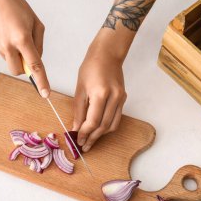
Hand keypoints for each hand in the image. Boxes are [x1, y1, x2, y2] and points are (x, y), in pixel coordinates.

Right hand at [0, 0, 49, 96]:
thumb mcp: (36, 23)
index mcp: (22, 38)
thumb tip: (36, 60)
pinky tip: (7, 35)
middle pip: (18, 71)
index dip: (41, 81)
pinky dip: (8, 50)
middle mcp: (8, 45)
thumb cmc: (16, 6)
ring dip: (16, 57)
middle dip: (24, 68)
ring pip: (10, 63)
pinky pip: (3, 55)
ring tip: (15, 38)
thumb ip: (39, 45)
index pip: (34, 66)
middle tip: (27, 53)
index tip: (45, 93)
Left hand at [73, 30, 126, 151]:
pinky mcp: (124, 98)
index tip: (78, 140)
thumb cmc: (90, 67)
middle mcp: (114, 97)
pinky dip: (107, 126)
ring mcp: (121, 98)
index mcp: (101, 94)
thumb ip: (79, 110)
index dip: (85, 133)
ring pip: (112, 125)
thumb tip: (76, 128)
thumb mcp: (80, 89)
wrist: (107, 54)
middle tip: (84, 146)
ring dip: (101, 135)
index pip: (93, 121)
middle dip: (92, 138)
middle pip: (103, 126)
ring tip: (90, 140)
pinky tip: (98, 130)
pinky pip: (116, 118)